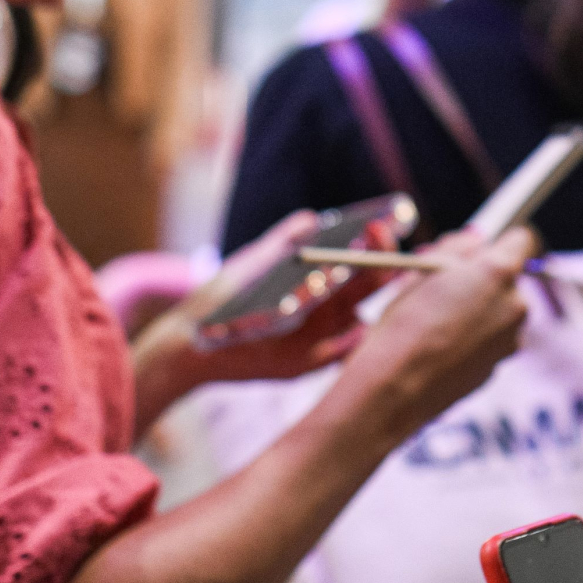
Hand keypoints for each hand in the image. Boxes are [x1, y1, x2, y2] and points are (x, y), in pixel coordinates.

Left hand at [131, 212, 389, 415]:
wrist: (193, 341)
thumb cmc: (226, 297)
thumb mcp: (256, 264)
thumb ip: (285, 242)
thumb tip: (313, 219)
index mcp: (320, 281)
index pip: (359, 259)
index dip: (375, 243)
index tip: (382, 224)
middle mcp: (328, 308)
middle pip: (366, 286)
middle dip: (381, 265)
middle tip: (389, 247)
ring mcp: (322, 336)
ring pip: (360, 317)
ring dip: (373, 298)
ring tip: (379, 275)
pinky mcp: (308, 362)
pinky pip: (341, 353)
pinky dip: (352, 341)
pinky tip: (358, 325)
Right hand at [323, 227, 533, 456]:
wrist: (395, 390)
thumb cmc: (403, 326)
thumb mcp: (422, 269)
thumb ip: (458, 247)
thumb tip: (475, 241)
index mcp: (499, 272)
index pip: (522, 240)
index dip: (499, 242)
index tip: (479, 251)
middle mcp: (515, 305)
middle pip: (509, 279)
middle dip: (483, 279)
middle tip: (446, 287)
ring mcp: (510, 340)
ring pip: (500, 312)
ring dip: (478, 311)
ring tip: (437, 322)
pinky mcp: (498, 367)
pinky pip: (490, 341)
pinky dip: (473, 339)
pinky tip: (441, 347)